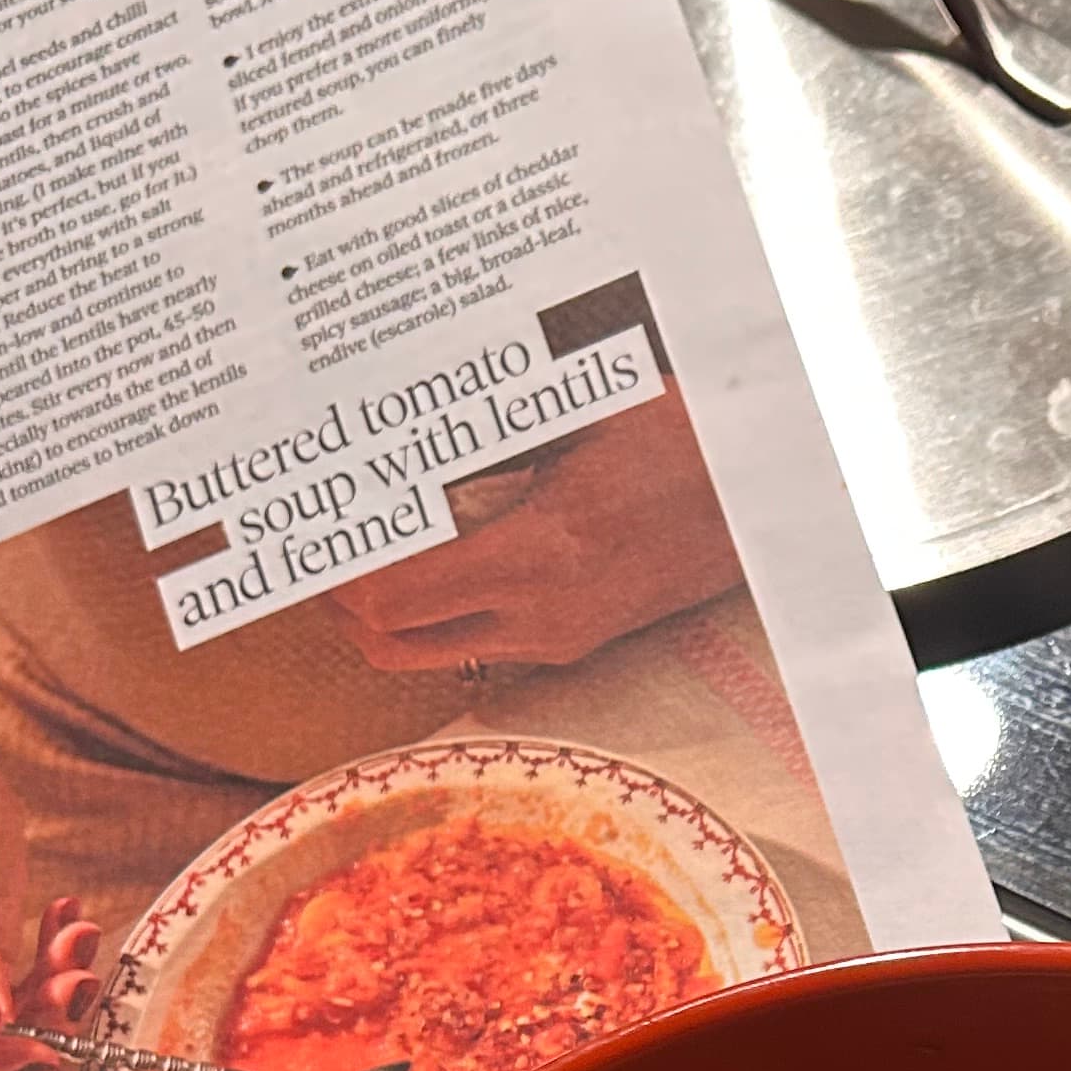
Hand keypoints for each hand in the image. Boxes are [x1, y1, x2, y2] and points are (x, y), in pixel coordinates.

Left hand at [331, 380, 740, 674]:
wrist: (769, 496)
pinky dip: (432, 609)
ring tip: (357, 548)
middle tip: (309, 544)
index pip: (393, 601)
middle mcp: (543, 616)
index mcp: (540, 558)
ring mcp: (559, 637)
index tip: (300, 528)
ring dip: (382, 610)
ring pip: (429, 651)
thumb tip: (372, 438)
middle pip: (393, 645)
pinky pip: (475, 641)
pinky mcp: (574, 639)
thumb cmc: (684, 439)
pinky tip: (424, 555)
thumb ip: (469, 440)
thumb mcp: (570, 419)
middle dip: (337, 600)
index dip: (332, 572)